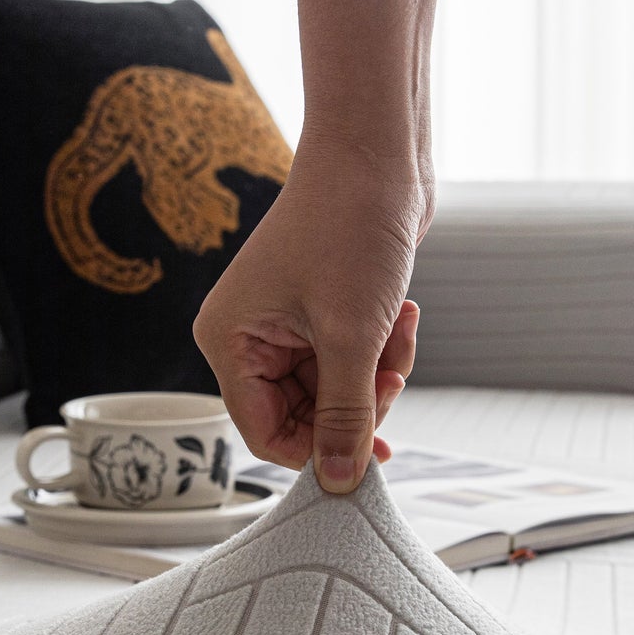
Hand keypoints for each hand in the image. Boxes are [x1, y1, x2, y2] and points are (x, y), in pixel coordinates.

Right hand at [193, 143, 431, 493]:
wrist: (378, 153)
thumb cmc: (350, 228)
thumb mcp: (351, 337)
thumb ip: (344, 417)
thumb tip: (339, 481)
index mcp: (229, 342)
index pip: (266, 433)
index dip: (318, 452)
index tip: (368, 454)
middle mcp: (248, 338)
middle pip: (305, 417)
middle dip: (358, 404)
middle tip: (392, 378)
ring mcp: (285, 326)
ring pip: (336, 392)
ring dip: (379, 375)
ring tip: (401, 331)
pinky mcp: (321, 313)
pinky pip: (352, 362)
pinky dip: (383, 350)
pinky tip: (405, 315)